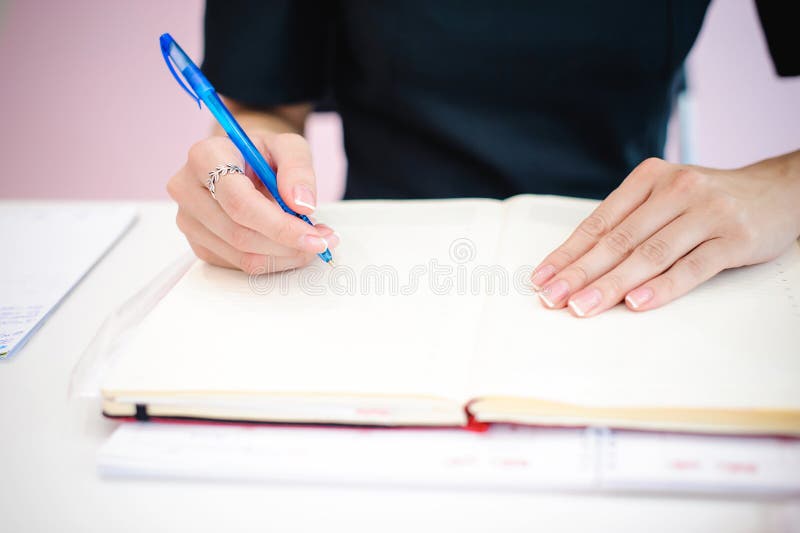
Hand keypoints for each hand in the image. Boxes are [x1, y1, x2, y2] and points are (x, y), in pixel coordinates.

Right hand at [167, 132, 338, 273]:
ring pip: (241, 255)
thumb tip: (302, 204)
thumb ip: (298, 168)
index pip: (239, 202)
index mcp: (204, 157)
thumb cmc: (262, 153)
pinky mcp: (199, 244)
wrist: (243, 163)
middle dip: (287, 244)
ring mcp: (189, 221)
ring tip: (311, 240)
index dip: (279, 225)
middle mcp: (187, 189)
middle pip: (239, 234)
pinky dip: (273, 261)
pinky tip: (290, 245)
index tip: (313, 235)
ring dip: (284, 256)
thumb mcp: (288, 147)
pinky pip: (240, 265)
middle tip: (322, 241)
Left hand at [531, 155, 799, 316]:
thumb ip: (630, 222)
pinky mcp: (734, 237)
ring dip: (611, 284)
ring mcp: (706, 212)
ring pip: (649, 254)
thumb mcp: (666, 197)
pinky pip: (692, 266)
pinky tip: (636, 303)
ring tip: (583, 307)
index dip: (567, 253)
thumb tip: (580, 265)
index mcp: (649, 178)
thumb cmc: (709, 201)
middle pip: (618, 239)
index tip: (542, 278)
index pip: (598, 222)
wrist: (779, 190)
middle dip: (580, 273)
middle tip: (553, 298)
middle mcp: (675, 190)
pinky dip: (662, 287)